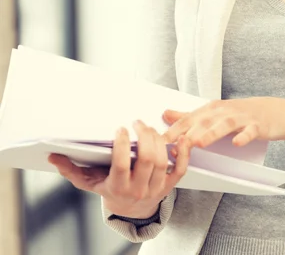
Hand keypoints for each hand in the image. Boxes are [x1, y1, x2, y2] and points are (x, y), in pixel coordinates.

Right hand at [48, 120, 191, 217]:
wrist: (131, 210)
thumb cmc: (109, 189)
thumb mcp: (89, 182)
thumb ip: (71, 169)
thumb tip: (53, 156)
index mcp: (118, 187)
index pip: (122, 164)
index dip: (123, 145)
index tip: (120, 129)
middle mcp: (138, 189)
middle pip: (147, 159)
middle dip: (144, 136)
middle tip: (137, 122)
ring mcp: (156, 188)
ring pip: (163, 161)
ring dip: (159, 140)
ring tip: (149, 128)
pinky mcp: (170, 185)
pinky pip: (180, 169)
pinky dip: (183, 154)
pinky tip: (179, 139)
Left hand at [162, 97, 284, 149]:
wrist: (273, 111)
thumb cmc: (240, 114)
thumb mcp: (214, 112)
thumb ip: (190, 115)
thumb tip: (165, 114)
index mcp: (211, 109)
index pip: (189, 119)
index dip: (174, 129)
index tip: (159, 141)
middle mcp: (224, 111)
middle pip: (204, 121)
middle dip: (188, 132)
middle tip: (174, 146)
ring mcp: (241, 118)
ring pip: (224, 125)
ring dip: (211, 133)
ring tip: (198, 143)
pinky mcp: (257, 126)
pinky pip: (249, 132)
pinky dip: (243, 137)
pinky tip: (237, 144)